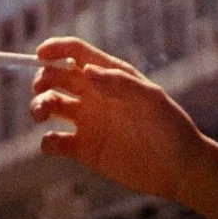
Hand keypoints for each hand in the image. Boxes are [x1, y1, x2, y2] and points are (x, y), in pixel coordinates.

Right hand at [29, 36, 203, 205]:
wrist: (179, 170)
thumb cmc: (171, 128)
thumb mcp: (151, 101)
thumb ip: (120, 83)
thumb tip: (85, 71)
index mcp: (111, 76)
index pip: (77, 54)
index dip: (56, 49)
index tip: (39, 54)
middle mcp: (95, 96)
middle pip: (56, 77)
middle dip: (43, 79)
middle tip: (43, 90)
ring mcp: (88, 122)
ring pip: (50, 105)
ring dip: (38, 105)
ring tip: (41, 113)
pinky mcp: (84, 150)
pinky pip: (54, 141)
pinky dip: (46, 141)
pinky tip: (55, 143)